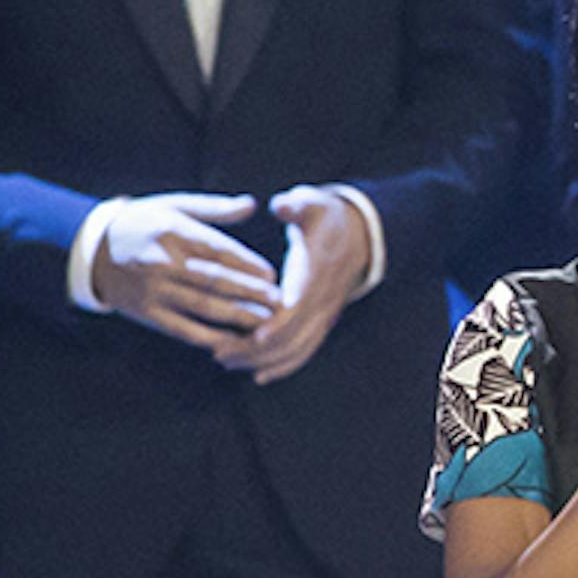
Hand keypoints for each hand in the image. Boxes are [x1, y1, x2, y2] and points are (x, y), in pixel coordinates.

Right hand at [78, 190, 280, 356]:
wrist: (91, 248)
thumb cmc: (143, 223)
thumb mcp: (173, 206)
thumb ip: (214, 209)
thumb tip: (252, 204)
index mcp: (171, 232)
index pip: (218, 251)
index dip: (248, 265)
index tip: (273, 276)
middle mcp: (160, 262)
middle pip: (215, 280)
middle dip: (250, 293)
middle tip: (279, 303)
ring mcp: (151, 289)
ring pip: (202, 306)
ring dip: (237, 317)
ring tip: (266, 323)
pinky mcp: (145, 312)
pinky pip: (182, 328)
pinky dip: (208, 337)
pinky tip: (232, 342)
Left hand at [230, 186, 376, 384]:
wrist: (360, 235)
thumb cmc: (326, 218)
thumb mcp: (313, 203)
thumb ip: (296, 205)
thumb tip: (281, 206)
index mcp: (317, 274)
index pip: (299, 307)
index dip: (276, 324)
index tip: (250, 336)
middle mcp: (323, 301)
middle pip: (292, 336)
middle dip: (255, 349)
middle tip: (218, 352)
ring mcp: (325, 315)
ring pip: (297, 349)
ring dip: (262, 360)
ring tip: (225, 361)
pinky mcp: (322, 322)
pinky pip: (305, 351)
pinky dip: (282, 366)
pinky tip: (258, 375)